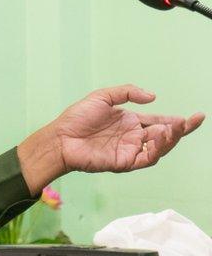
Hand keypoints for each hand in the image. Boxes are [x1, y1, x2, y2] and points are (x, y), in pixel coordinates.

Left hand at [17, 84, 204, 194]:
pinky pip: (146, 159)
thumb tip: (153, 97)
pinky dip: (156, 150)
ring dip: (170, 139)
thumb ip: (127, 92)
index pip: (159, 121)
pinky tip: (160, 138)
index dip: (176, 121)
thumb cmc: (77, 117)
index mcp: (130, 122)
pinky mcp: (124, 163)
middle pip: (164, 136)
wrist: (60, 137)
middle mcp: (133, 137)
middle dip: (180, 130)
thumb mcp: (102, 96)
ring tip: (175, 128)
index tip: (194, 117)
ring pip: (159, 148)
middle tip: (192, 121)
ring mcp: (130, 150)